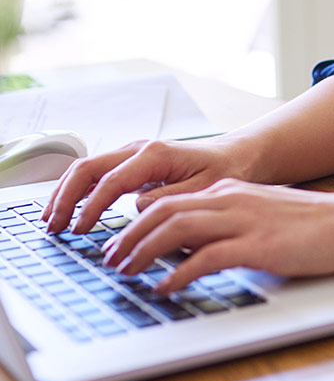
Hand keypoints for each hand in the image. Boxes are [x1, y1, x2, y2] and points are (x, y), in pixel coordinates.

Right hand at [42, 137, 250, 234]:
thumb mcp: (204, 190)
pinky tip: (69, 210)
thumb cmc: (225, 172)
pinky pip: (96, 173)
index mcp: (155, 155)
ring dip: (66, 193)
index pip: (110, 181)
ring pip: (87, 168)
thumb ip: (170, 199)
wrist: (236, 156)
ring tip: (52, 221)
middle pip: (88, 168)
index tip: (78, 231)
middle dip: (64, 197)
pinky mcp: (133, 162)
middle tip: (53, 227)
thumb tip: (136, 209)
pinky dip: (78, 189)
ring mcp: (134, 153)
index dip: (90, 208)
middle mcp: (139, 149)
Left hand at [100, 179, 333, 291]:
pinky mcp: (257, 244)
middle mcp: (232, 198)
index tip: (121, 242)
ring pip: (178, 228)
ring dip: (144, 250)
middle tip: (112, 259)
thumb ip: (226, 221)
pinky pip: (206, 257)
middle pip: (165, 210)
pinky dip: (179, 273)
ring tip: (127, 271)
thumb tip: (190, 245)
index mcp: (230, 189)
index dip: (138, 221)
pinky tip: (166, 288)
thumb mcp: (259, 213)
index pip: (171, 199)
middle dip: (130, 235)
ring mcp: (244, 220)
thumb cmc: (309, 222)